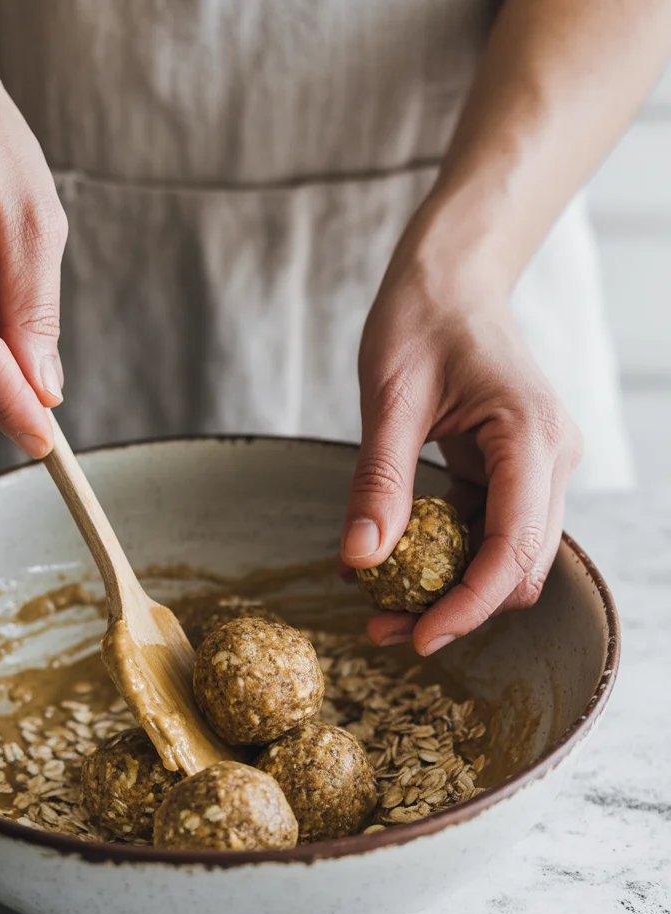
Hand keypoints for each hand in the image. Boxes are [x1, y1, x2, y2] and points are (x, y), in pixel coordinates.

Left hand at [340, 217, 582, 655]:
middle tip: (384, 629)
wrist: (452, 276)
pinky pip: (490, 534)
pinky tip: (398, 563)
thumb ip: (379, 481)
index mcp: (531, 438)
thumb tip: (361, 563)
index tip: (416, 638)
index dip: (468, 606)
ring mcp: (539, 468)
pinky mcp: (515, 472)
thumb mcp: (389, 397)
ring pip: (509, 560)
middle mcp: (551, 459)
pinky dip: (449, 559)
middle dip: (457, 608)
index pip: (515, 550)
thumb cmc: (421, 317)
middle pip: (520, 569)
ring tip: (383, 606)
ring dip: (453, 591)